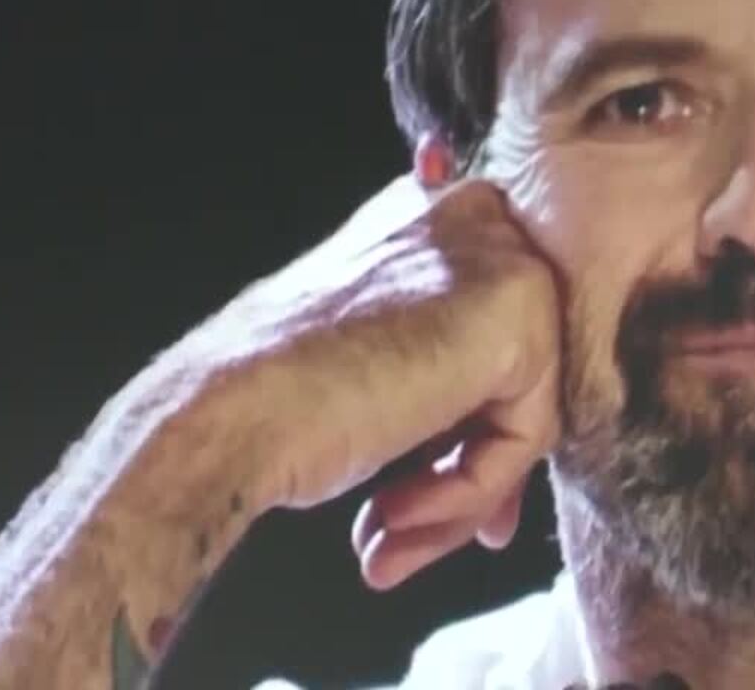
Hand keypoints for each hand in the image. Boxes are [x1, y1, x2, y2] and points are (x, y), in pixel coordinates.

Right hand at [200, 175, 563, 590]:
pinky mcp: (521, 308)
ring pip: (522, 411)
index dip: (458, 428)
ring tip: (389, 538)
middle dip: (465, 470)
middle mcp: (469, 217)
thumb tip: (495, 452)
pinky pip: (525, 433)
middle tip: (404, 528)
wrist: (229, 414)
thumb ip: (444, 377)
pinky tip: (394, 514)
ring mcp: (501, 255)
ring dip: (456, 496)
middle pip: (513, 374)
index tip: (411, 495)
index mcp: (426, 216)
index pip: (487, 333)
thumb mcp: (372, 360)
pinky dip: (466, 491)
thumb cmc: (274, 395)